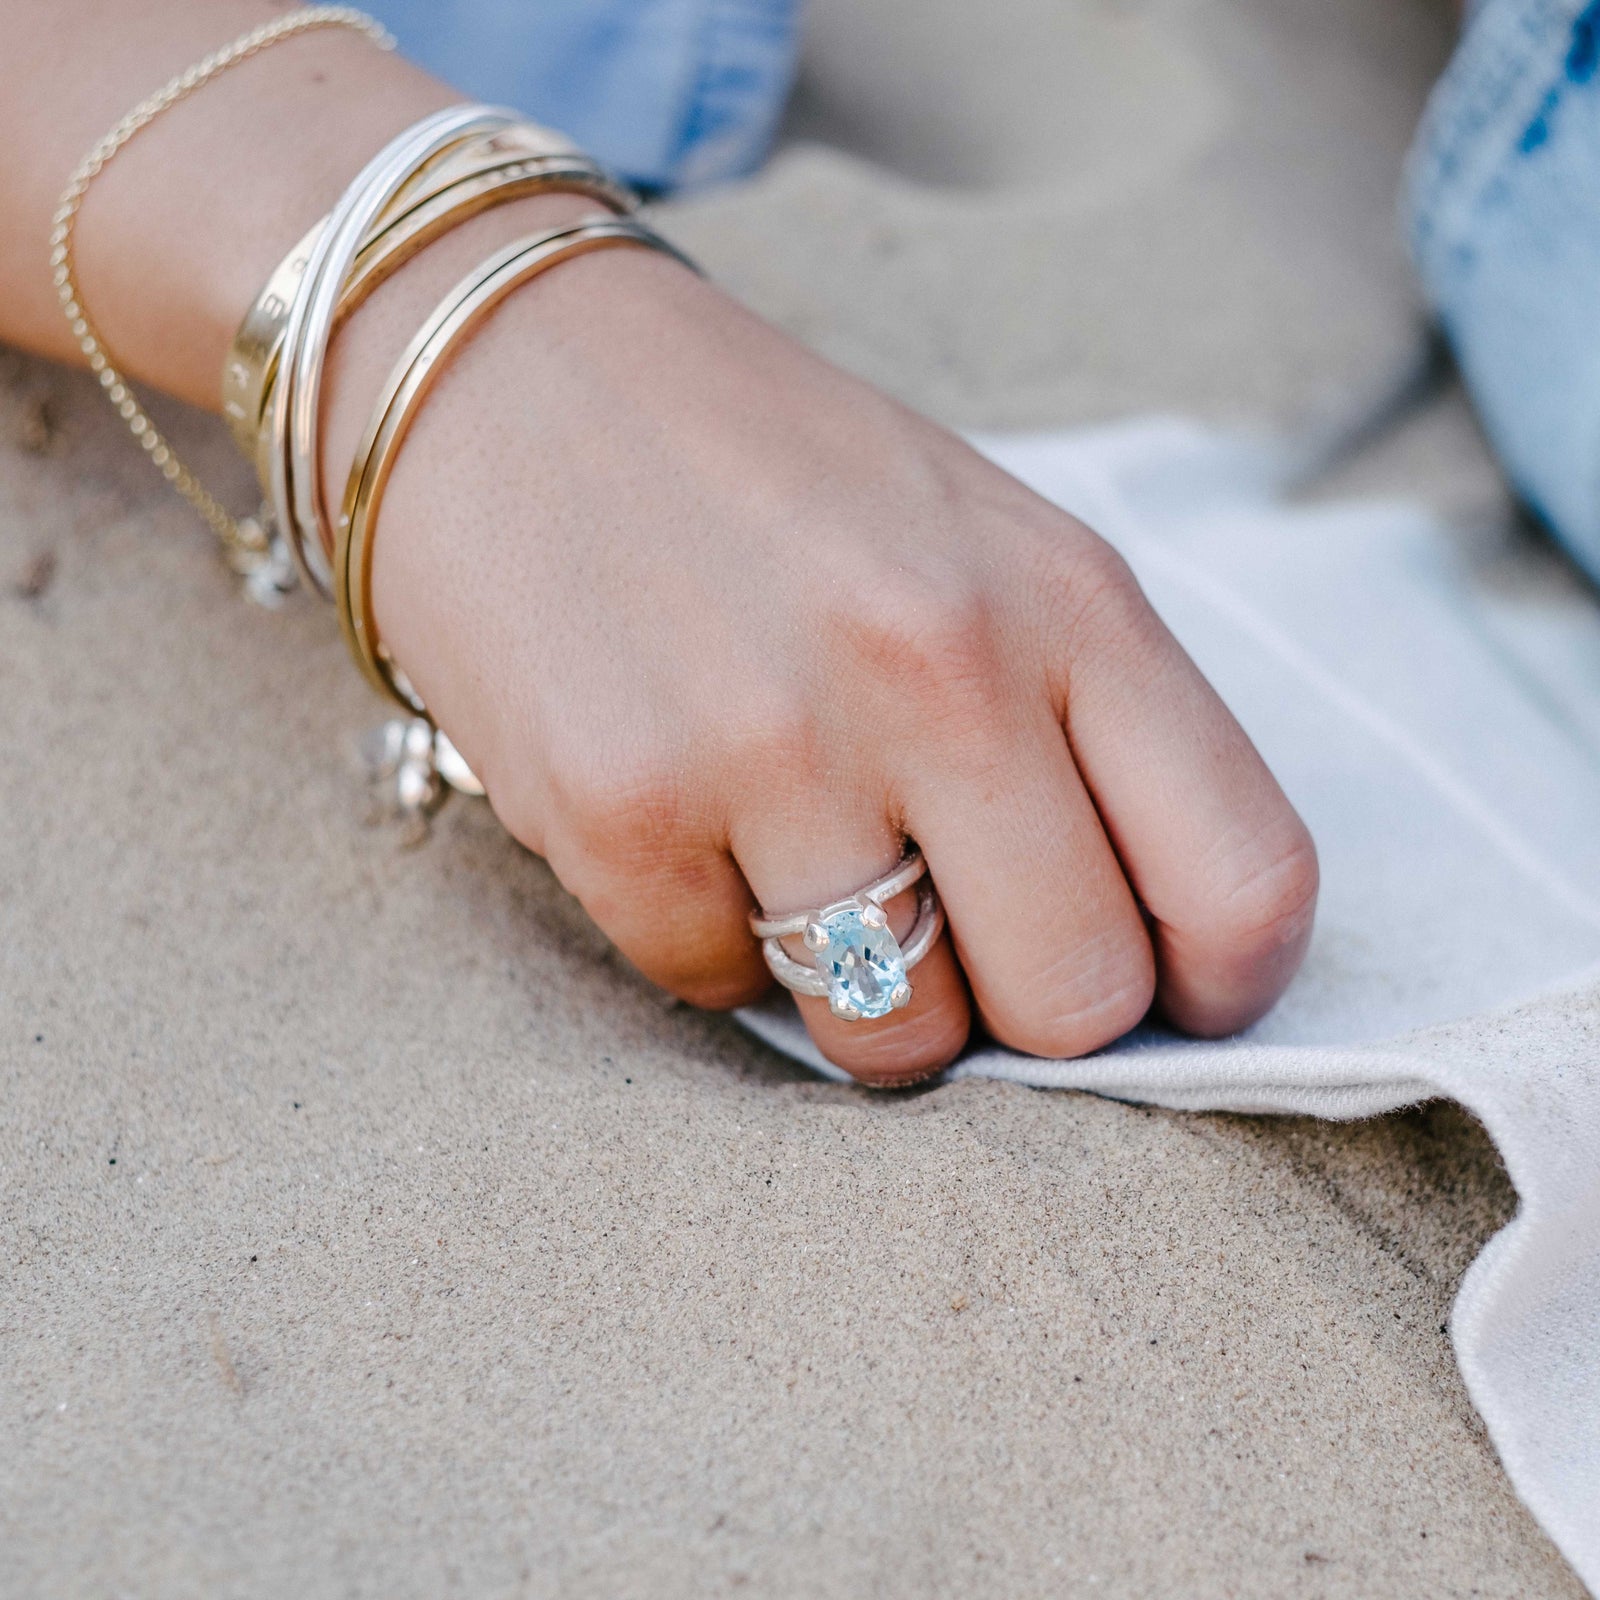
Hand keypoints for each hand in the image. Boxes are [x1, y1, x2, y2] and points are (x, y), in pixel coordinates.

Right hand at [327, 240, 1317, 1084]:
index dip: (1225, 987)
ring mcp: (772, 747)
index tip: (1170, 994)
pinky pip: (721, 989)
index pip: (1245, 879)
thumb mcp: (982, 544)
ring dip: (864, 993)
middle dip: (1024, 1011)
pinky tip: (681, 818)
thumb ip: (1083, 727)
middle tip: (955, 939)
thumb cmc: (770, 477)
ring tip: (801, 864)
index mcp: (1067, 598)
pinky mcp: (618, 811)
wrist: (510, 373)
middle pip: (1077, 1004)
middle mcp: (939, 670)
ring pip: (900, 1039)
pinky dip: (711, 936)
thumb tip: (1135, 950)